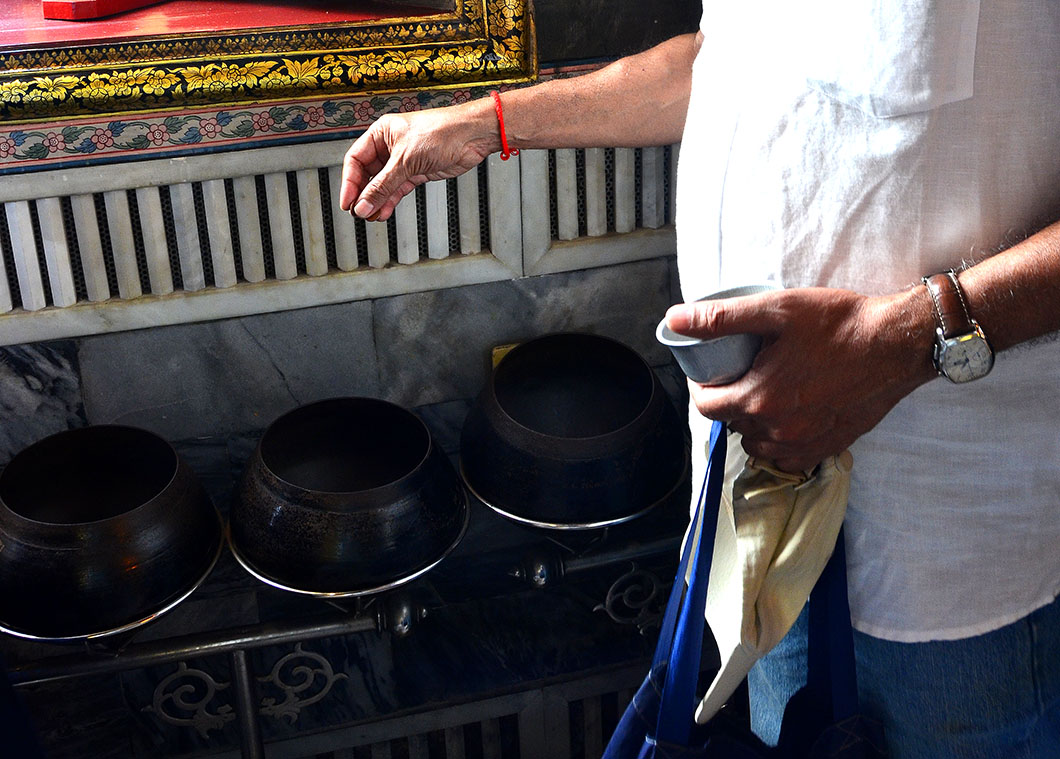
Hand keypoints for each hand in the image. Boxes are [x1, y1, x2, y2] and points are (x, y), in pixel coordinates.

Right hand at [339, 99, 498, 221]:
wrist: (471, 137)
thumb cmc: (442, 132)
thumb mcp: (406, 161)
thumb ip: (383, 185)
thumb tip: (364, 203)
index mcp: (381, 133)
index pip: (355, 160)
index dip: (349, 182)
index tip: (347, 202)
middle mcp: (390, 146)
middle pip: (367, 174)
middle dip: (363, 194)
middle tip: (359, 212)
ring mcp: (403, 160)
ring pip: (382, 184)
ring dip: (376, 201)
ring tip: (371, 216)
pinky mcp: (416, 172)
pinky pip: (397, 189)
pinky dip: (390, 201)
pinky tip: (383, 212)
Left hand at [666, 286, 936, 471]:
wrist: (897, 343)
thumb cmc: (840, 323)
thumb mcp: (776, 310)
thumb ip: (721, 318)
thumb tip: (675, 319)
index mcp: (759, 399)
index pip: (707, 408)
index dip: (702, 389)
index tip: (709, 375)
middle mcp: (778, 430)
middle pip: (732, 425)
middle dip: (729, 401)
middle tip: (741, 376)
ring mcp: (805, 443)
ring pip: (758, 445)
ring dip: (753, 424)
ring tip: (764, 395)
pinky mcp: (829, 447)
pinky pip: (788, 459)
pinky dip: (780, 443)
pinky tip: (788, 418)